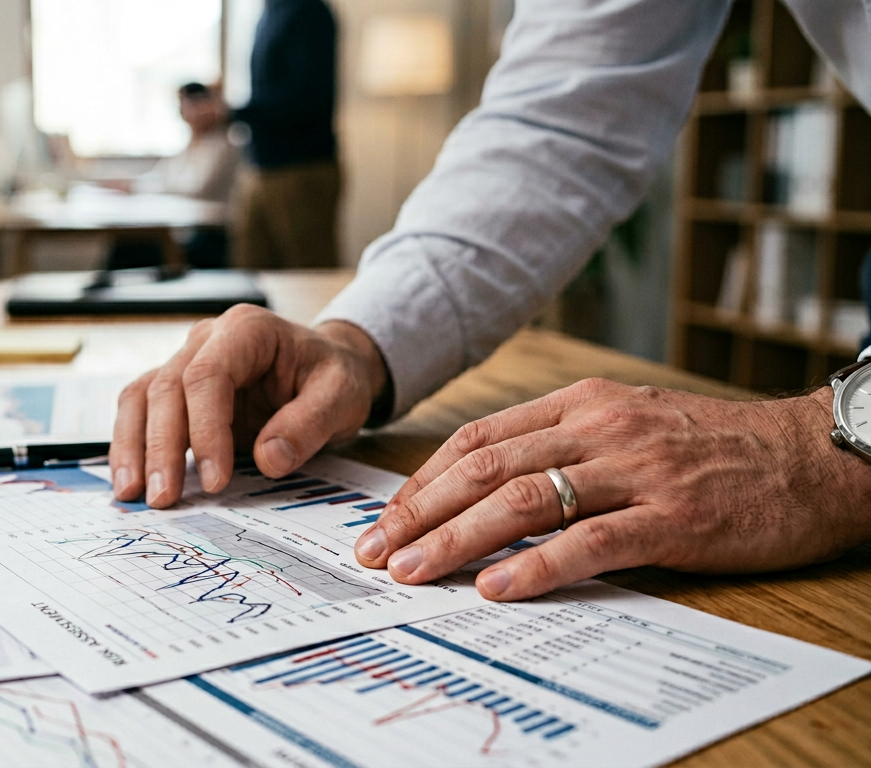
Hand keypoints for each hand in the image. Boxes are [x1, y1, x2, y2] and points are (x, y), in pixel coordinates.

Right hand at [110, 305, 388, 507]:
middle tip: (164, 499)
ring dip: (133, 447)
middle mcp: (206, 340)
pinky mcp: (176, 391)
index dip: (205, 428)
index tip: (215, 479)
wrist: (326, 369)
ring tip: (132, 494)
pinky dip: (132, 447)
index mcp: (247, 330)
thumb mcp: (343, 396)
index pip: (208, 375)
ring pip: (141, 397)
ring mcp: (185, 362)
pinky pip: (141, 413)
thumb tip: (269, 460)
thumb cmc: (334, 377)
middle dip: (161, 447)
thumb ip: (311, 424)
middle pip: (166, 387)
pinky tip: (131, 482)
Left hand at [354, 379, 870, 600]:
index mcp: (582, 403)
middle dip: (420, 512)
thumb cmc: (714, 445)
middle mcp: (600, 429)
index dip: (424, 480)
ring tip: (412, 571)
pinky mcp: (672, 519)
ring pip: (522, 502)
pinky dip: (536, 566)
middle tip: (376, 551)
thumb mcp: (629, 422)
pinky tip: (496, 587)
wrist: (811, 456)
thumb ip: (562, 445)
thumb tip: (485, 486)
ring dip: (456, 539)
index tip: (387, 517)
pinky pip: (589, 543)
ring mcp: (635, 472)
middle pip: (485, 469)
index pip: (478, 439)